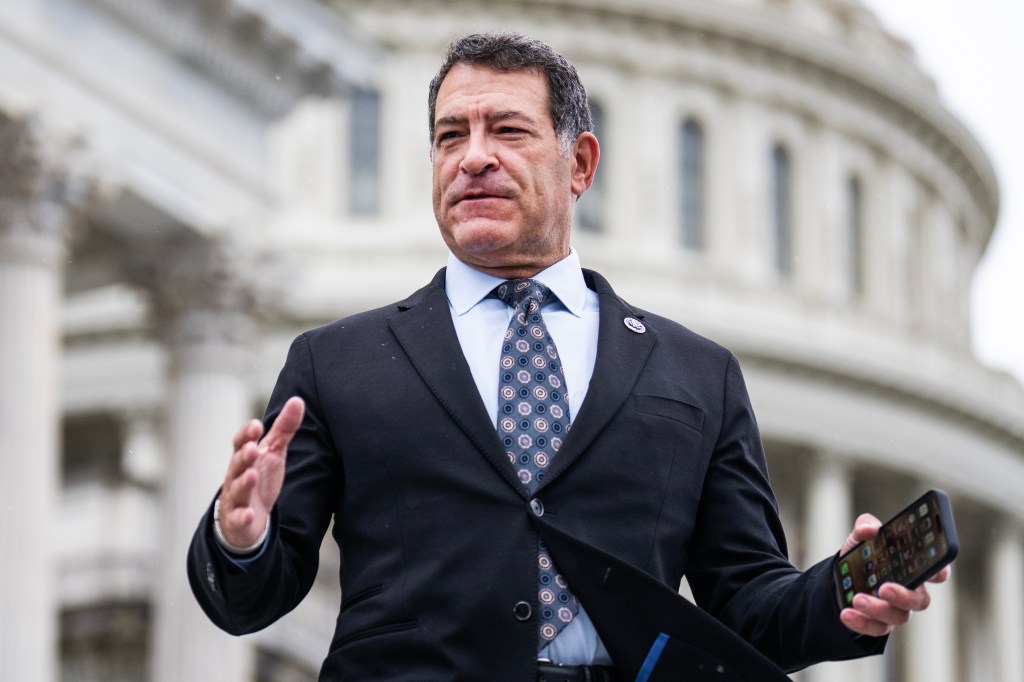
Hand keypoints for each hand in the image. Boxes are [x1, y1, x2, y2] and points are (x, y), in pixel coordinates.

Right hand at [217, 397, 304, 546]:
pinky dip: (243, 517)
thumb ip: (284, 428)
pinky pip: (239, 518)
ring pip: (237, 489)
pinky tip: (249, 514)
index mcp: (244, 457)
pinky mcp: (238, 519)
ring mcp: (236, 498)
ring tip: (251, 475)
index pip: (240, 442)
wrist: (247, 516)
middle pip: (238, 464)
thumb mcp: (273, 451)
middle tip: (252, 447)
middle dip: (244, 455)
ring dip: (243, 482)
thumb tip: (298, 400)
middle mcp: (237, 475)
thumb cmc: (259, 477)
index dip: (246, 434)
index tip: (256, 426)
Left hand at [837, 513, 950, 636]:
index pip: (936, 572)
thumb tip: (870, 528)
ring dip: (877, 609)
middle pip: (919, 600)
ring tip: (857, 599)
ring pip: (898, 616)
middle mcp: (910, 591)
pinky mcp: (880, 624)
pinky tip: (846, 614)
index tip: (935, 572)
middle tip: (884, 588)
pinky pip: (877, 629)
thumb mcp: (860, 537)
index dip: (939, 572)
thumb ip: (865, 526)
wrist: (840, 578)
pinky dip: (862, 623)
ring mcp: (896, 609)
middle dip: (903, 596)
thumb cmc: (862, 555)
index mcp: (911, 568)